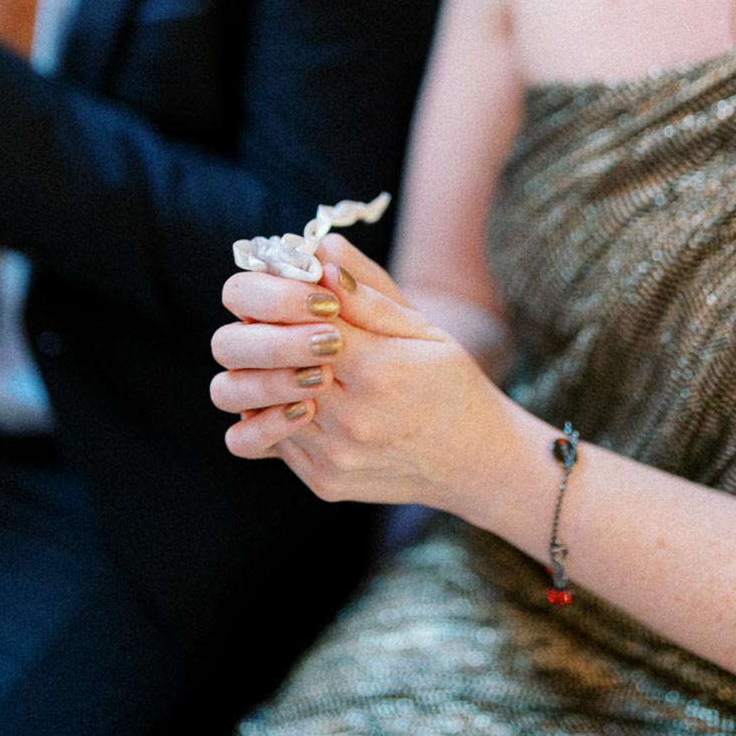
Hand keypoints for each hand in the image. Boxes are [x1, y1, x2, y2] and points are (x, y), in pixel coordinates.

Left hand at [210, 236, 511, 512]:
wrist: (472, 460)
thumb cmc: (449, 382)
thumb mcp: (421, 328)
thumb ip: (369, 294)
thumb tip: (322, 255)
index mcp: (380, 370)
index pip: (305, 319)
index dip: (291, 297)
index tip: (291, 285)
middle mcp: (353, 418)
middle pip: (276, 360)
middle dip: (269, 331)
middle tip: (273, 315)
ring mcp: (334, 455)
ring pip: (263, 401)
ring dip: (266, 371)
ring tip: (284, 354)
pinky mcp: (323, 480)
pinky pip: (270, 439)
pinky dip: (272, 409)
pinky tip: (292, 392)